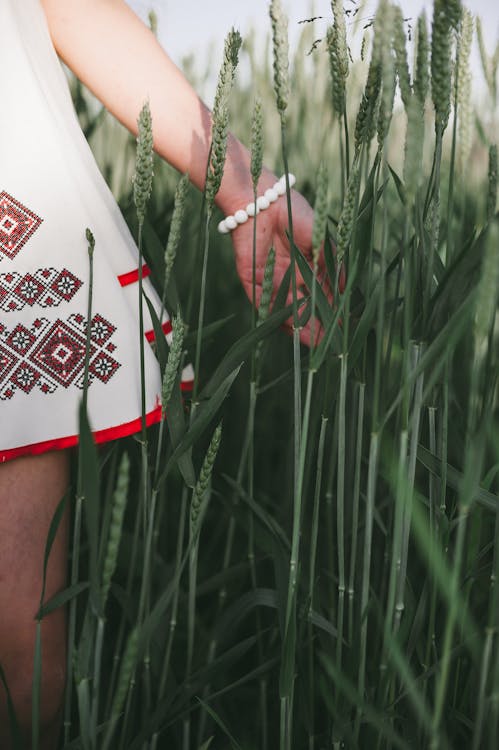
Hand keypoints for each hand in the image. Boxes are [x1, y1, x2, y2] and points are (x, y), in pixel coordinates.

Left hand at [226, 178, 332, 346]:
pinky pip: (262, 301)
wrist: (263, 198)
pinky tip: (290, 325)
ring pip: (283, 309)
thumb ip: (333, 268)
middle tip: (325, 343)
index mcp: (305, 268)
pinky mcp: (251, 277)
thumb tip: (345, 293)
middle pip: (301, 308)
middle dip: (313, 326)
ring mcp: (269, 279)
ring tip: (311, 340)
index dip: (328, 313)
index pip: (318, 297)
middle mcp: (288, 277)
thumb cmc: (295, 213)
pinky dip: (275, 315)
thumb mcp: (323, 242)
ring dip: (297, 325)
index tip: (340, 329)